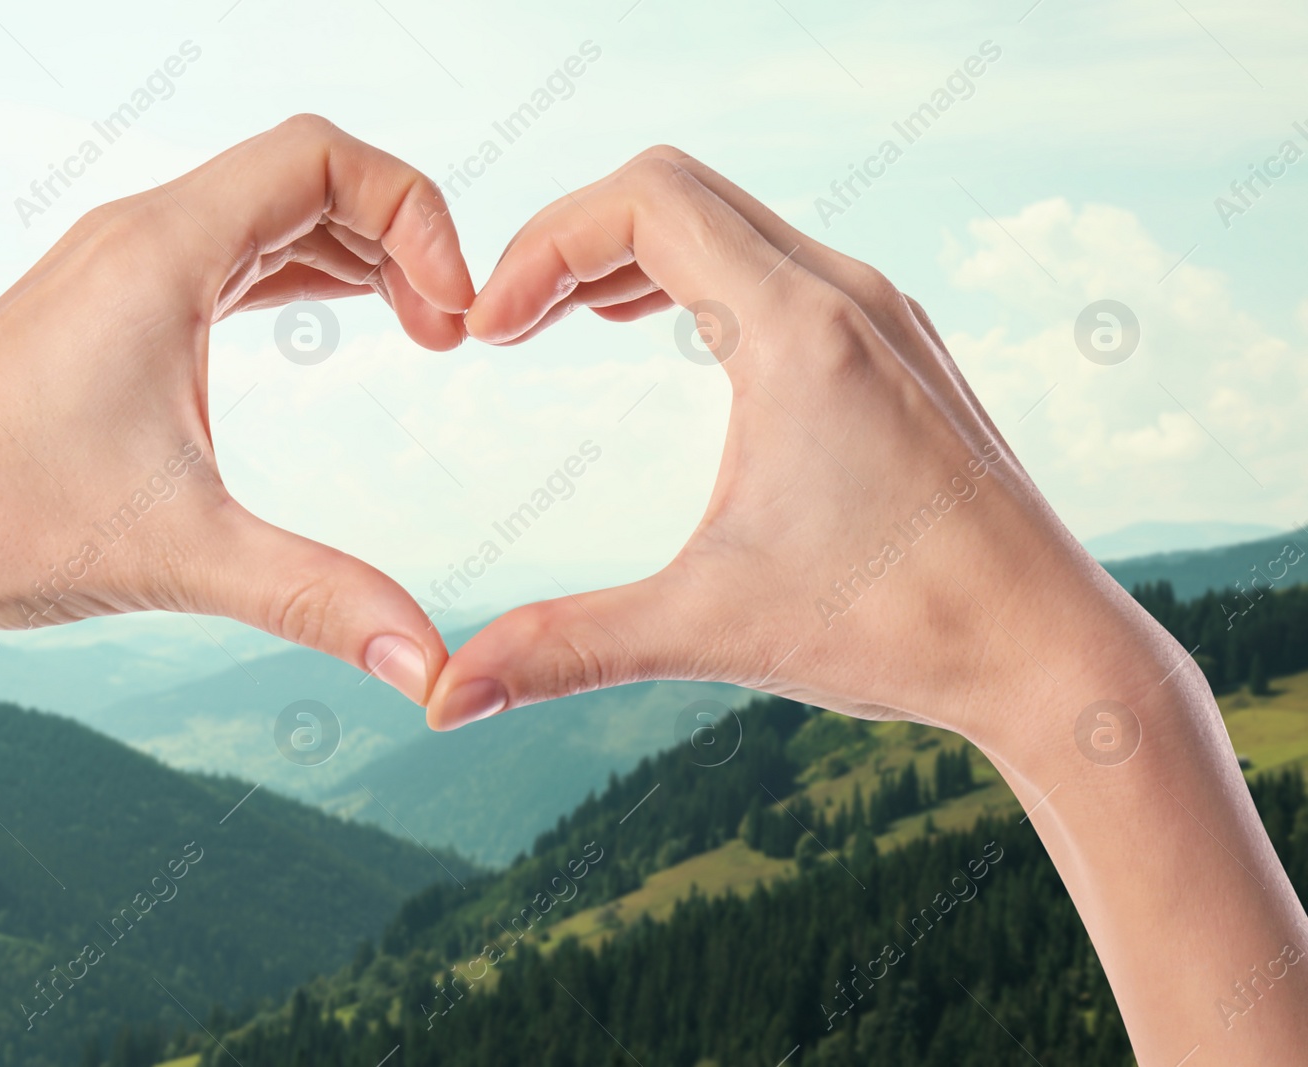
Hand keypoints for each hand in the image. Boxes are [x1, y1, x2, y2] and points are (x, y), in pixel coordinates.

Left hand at [0, 114, 472, 703]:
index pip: (322, 159)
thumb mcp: (182, 555)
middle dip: (401, 236)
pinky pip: (228, 255)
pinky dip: (299, 274)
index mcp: (160, 254)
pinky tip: (333, 323)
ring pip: (267, 212)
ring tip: (422, 329)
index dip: (416, 215)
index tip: (457, 316)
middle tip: (453, 333)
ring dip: (355, 253)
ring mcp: (117, 270)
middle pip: (306, 174)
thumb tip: (429, 668)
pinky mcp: (105, 311)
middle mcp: (137, 239)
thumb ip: (319, 597)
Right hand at [426, 147, 1307, 1064]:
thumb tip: (446, 698)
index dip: (543, 245)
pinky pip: (777, 260)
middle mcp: (847, 293)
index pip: (644, 201)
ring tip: (560, 321)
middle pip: (677, 188)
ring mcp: (881, 313)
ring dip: (634, 254)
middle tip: (508, 323)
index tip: (490, 331)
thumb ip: (567, 647)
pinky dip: (698, 275)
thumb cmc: (902, 629)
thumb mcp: (711, 628)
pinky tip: (664, 333)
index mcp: (798, 330)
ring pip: (731, 219)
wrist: (1050, 651)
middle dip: (573, 240)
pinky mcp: (898, 347)